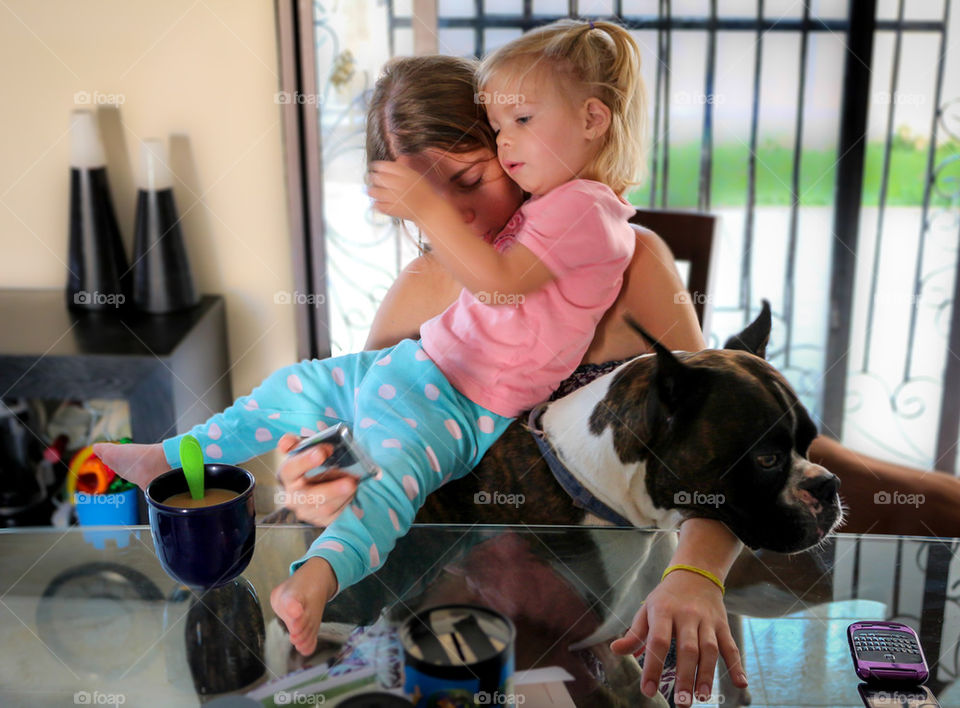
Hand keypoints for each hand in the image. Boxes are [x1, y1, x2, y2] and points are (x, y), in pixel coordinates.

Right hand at [275, 432, 357, 526]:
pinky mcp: (320, 520)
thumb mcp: (304, 451)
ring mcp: (306, 511)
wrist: (317, 485)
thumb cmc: (312, 465)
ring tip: (355, 483)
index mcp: (287, 476)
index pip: (290, 469)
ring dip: (343, 496)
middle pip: (309, 496)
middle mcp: (293, 497)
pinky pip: (335, 515)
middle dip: (331, 489)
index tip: (322, 453)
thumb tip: (286, 441)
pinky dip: (346, 503)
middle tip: (350, 482)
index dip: (305, 461)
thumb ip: (294, 444)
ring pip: (324, 508)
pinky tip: (352, 493)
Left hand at [367, 159, 443, 222]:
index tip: (375, 168)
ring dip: (372, 191)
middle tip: (373, 179)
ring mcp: (394, 197)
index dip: (376, 166)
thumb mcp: (416, 175)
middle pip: (376, 177)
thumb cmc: (424, 193)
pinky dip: (376, 203)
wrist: (430, 210)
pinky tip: (380, 202)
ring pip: (373, 191)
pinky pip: (376, 205)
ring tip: (374, 191)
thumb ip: (404, 167)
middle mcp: (398, 183)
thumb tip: (398, 158)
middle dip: (372, 178)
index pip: (382, 165)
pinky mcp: (391, 209)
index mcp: (404, 173)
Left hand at [609, 570, 747, 706]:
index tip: (648, 691)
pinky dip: (737, 665)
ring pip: (709, 649)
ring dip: (708, 674)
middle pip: (687, 648)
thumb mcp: (646, 609)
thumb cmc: (665, 598)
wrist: (695, 573)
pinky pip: (730, 645)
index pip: (658, 641)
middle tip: (681, 702)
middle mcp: (687, 615)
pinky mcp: (722, 624)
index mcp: (663, 611)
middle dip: (685, 677)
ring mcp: (707, 620)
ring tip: (703, 696)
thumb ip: (634, 633)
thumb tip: (615, 650)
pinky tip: (741, 684)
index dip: (653, 666)